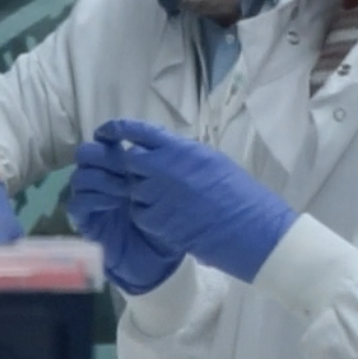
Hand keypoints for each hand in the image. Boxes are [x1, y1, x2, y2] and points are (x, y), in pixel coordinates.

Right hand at [66, 154, 182, 294]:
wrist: (158, 258)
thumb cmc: (166, 220)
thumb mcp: (167, 189)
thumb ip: (156, 165)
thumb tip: (144, 143)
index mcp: (120, 166)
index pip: (104, 142)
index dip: (110, 136)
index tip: (122, 140)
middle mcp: (102, 179)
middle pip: (85, 153)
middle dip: (103, 156)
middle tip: (125, 167)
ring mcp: (92, 200)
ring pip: (79, 177)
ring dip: (102, 179)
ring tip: (125, 190)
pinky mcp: (86, 222)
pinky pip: (76, 204)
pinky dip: (93, 199)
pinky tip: (113, 203)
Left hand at [86, 120, 297, 282]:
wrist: (251, 229)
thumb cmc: (240, 194)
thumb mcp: (212, 161)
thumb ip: (183, 154)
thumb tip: (162, 151)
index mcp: (182, 149)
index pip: (139, 132)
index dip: (118, 129)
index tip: (107, 132)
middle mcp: (165, 168)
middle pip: (130, 160)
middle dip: (132, 167)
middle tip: (144, 175)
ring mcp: (159, 196)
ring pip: (134, 189)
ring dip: (143, 193)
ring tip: (169, 201)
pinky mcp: (157, 221)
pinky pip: (140, 213)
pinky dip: (147, 215)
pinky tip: (169, 218)